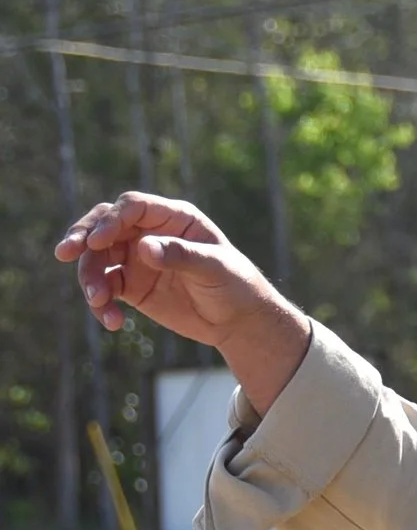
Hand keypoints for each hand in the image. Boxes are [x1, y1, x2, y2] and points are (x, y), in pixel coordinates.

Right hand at [56, 192, 310, 409]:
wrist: (239, 321)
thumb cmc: (236, 285)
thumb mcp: (215, 269)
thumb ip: (182, 256)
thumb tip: (144, 247)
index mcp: (173, 218)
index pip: (132, 207)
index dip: (111, 220)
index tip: (97, 241)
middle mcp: (149, 233)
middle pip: (103, 226)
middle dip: (81, 236)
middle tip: (65, 253)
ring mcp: (136, 258)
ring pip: (96, 259)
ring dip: (89, 278)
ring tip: (100, 301)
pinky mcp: (129, 285)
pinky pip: (103, 288)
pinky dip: (100, 303)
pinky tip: (112, 322)